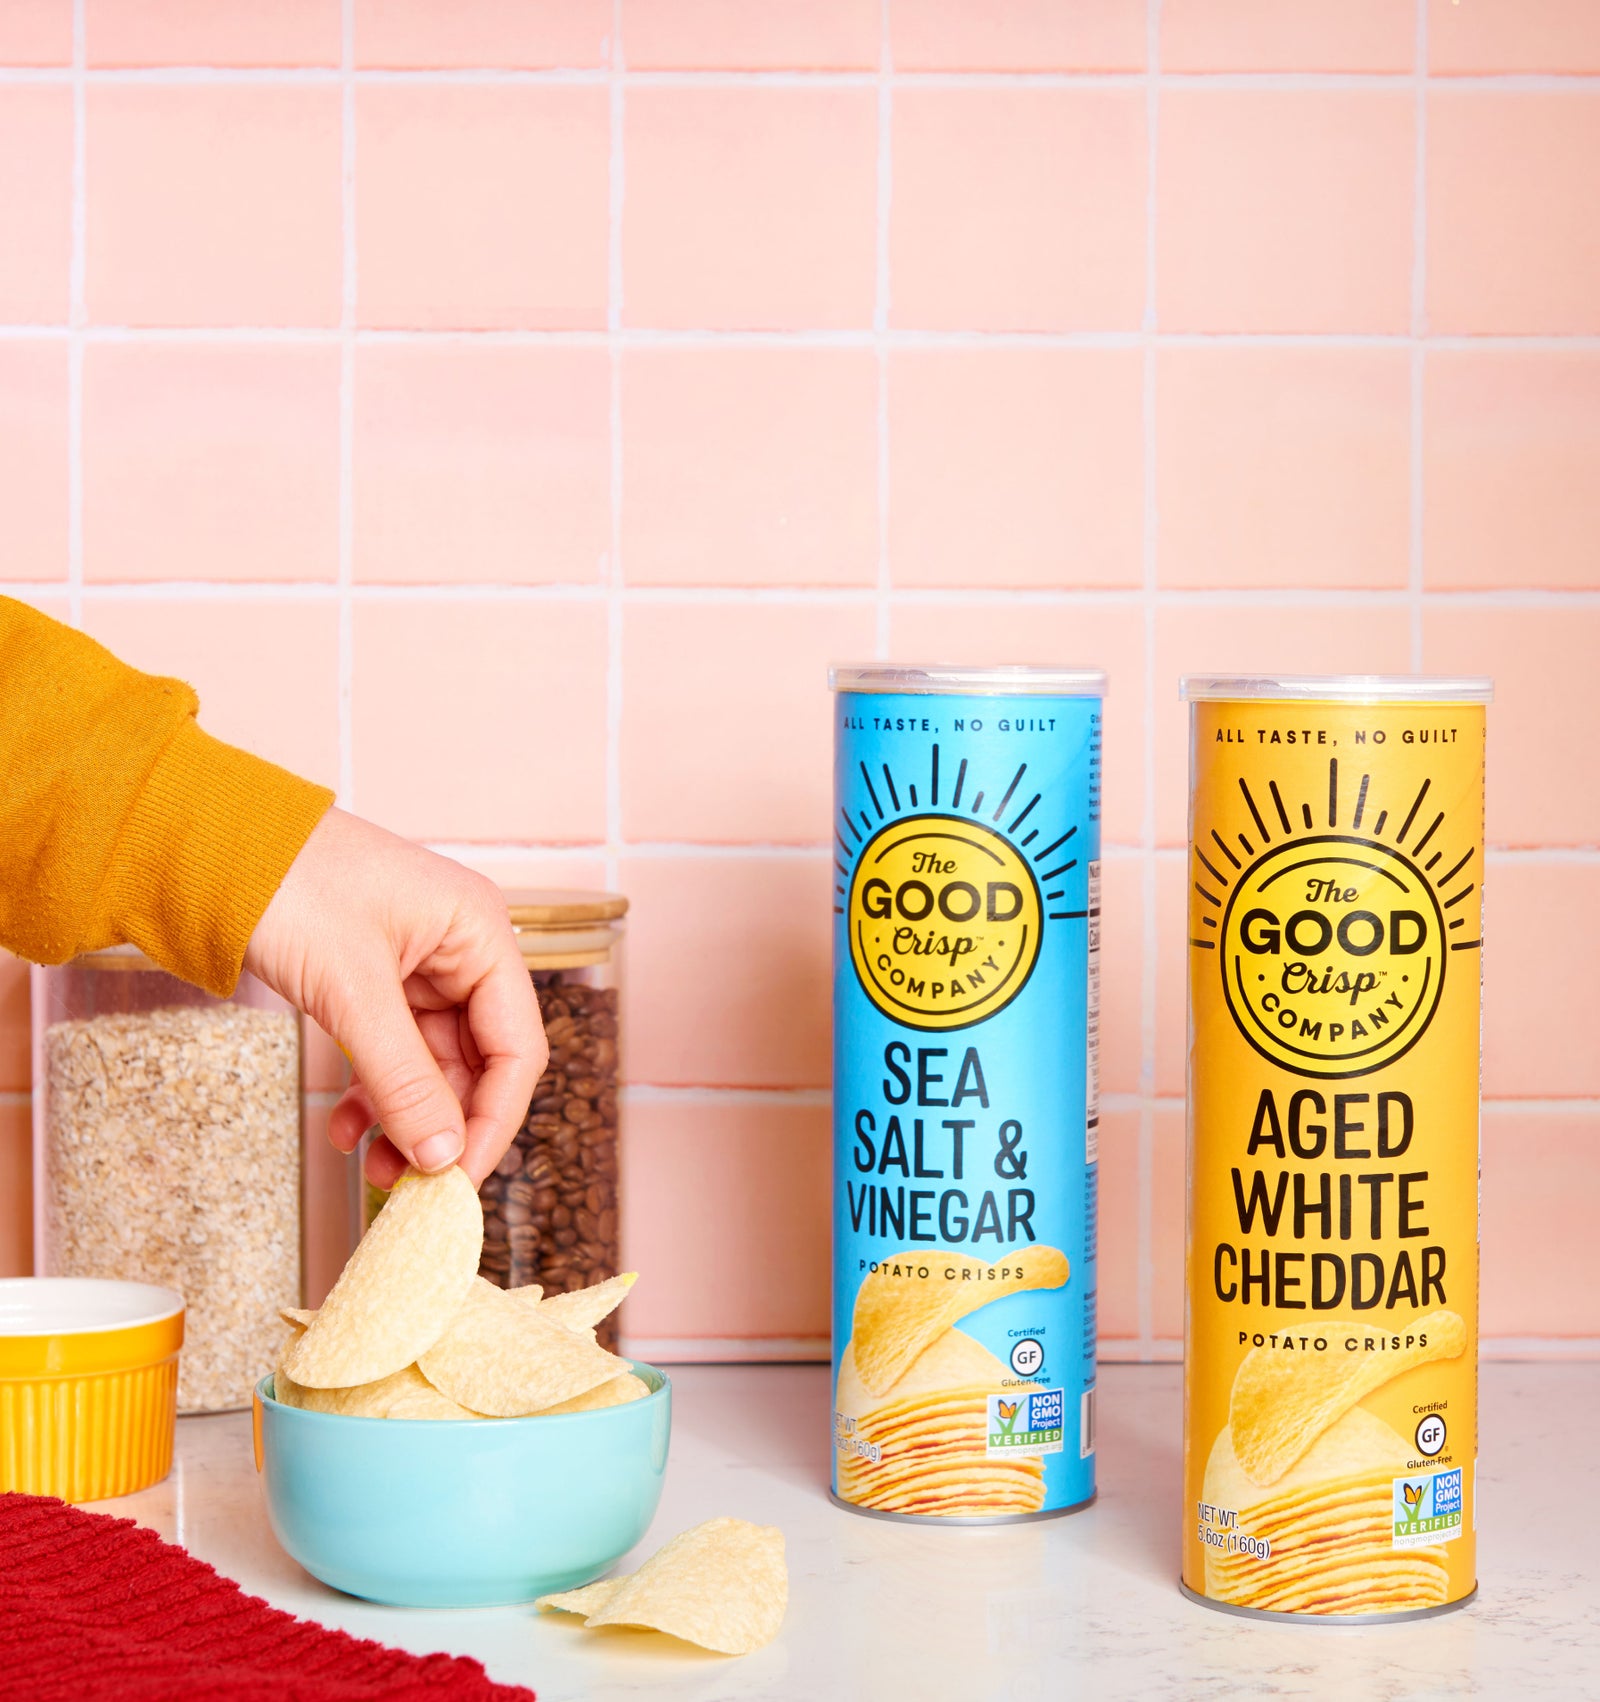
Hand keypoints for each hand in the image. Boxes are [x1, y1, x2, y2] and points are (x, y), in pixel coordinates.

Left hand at [243, 808, 544, 1187]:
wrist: (205, 842)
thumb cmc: (290, 885)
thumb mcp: (352, 990)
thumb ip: (404, 1078)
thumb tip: (442, 1156)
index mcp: (481, 933)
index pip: (517, 1047)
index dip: (494, 1119)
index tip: (457, 1178)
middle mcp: (461, 950)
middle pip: (479, 1062)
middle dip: (444, 1126)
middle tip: (409, 1183)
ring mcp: (420, 966)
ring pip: (434, 1065)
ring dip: (407, 1119)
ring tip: (371, 1165)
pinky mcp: (377, 981)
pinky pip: (393, 1054)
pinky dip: (375, 1095)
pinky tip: (347, 1127)